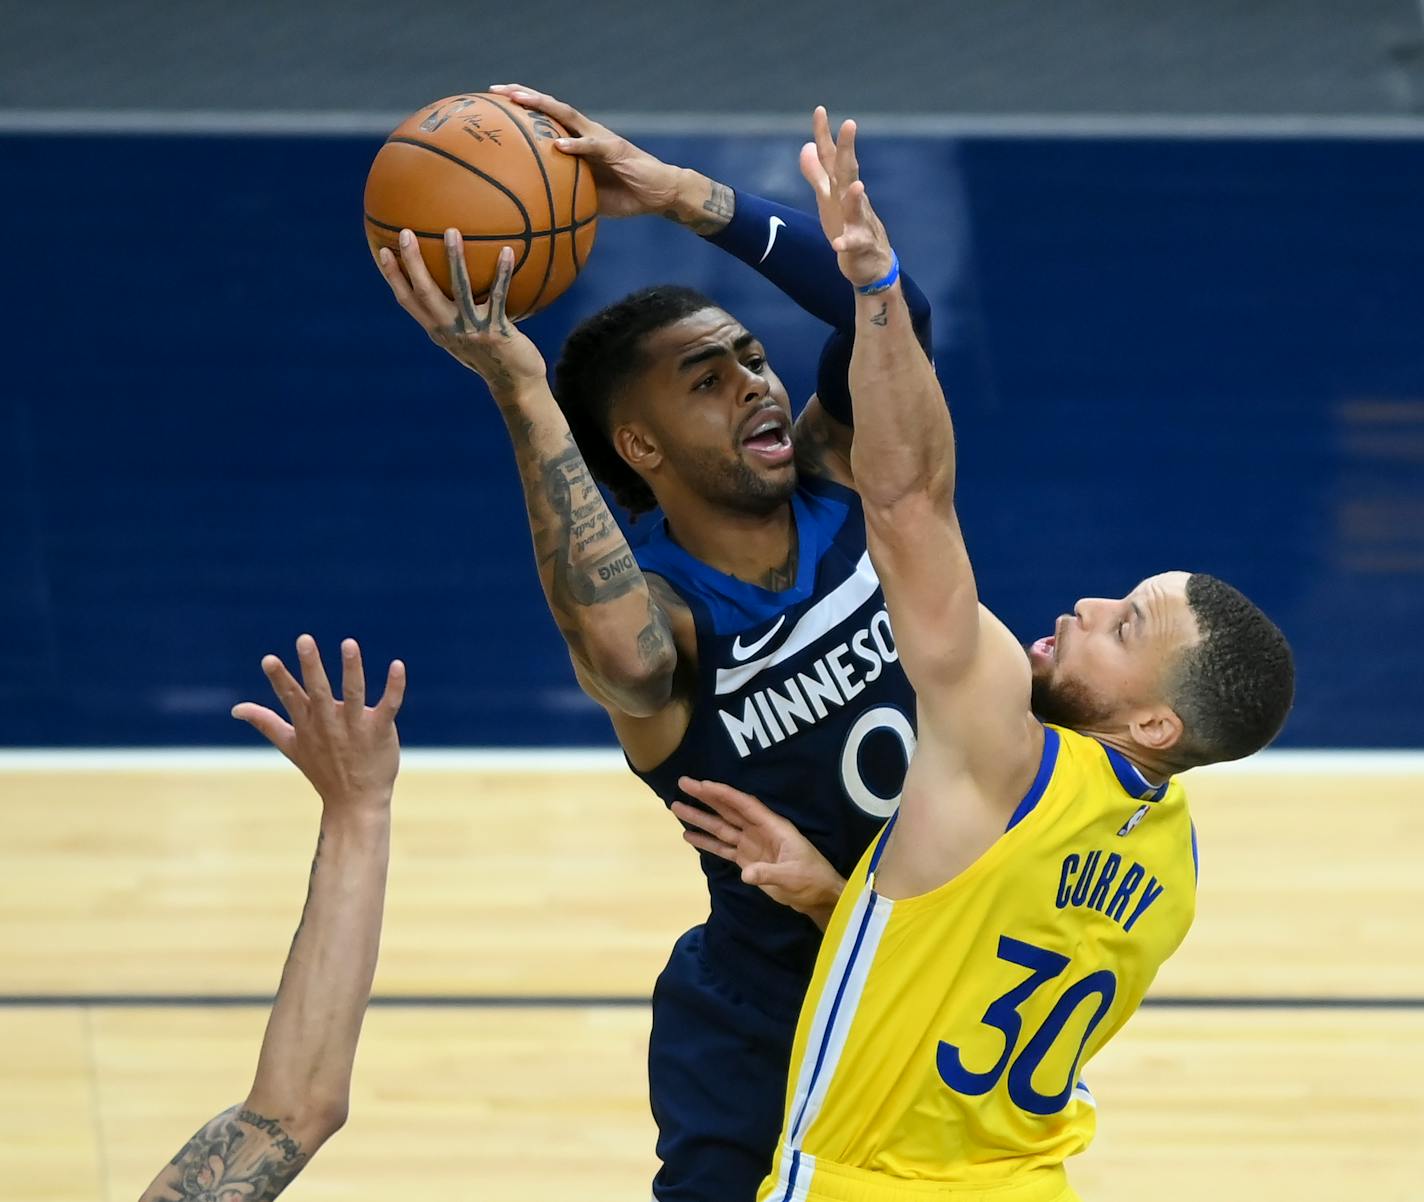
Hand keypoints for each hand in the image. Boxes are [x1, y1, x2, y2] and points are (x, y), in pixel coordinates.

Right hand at [233, 635, 405, 812]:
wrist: (355, 802)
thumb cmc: (322, 770)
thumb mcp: (290, 745)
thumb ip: (266, 723)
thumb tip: (236, 709)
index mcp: (308, 724)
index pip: (291, 697)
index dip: (280, 678)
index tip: (269, 659)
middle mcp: (330, 723)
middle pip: (319, 691)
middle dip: (312, 666)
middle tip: (304, 640)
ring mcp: (356, 727)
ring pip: (354, 693)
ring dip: (352, 669)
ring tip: (349, 643)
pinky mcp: (380, 730)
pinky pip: (389, 705)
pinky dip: (395, 686)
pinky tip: (397, 665)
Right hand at [377, 231, 547, 395]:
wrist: (516, 384)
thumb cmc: (493, 354)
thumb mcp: (469, 334)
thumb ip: (458, 312)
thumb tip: (456, 281)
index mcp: (438, 330)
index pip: (407, 300)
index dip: (393, 277)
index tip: (382, 251)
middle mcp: (450, 329)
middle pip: (424, 292)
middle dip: (412, 262)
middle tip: (405, 232)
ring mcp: (472, 330)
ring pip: (459, 290)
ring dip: (454, 260)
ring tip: (451, 232)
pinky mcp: (496, 331)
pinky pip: (499, 296)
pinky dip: (502, 273)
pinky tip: (508, 251)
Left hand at [489, 84, 684, 219]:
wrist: (661, 194)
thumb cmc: (626, 195)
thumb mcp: (588, 195)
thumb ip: (567, 192)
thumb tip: (538, 207)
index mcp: (579, 141)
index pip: (546, 118)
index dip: (521, 108)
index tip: (494, 102)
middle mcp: (587, 132)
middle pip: (551, 107)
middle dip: (523, 95)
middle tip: (496, 89)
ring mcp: (601, 138)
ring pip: (567, 116)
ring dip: (543, 107)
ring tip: (520, 101)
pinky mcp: (616, 150)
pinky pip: (592, 145)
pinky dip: (575, 144)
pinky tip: (558, 145)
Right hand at [673, 777, 844, 926]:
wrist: (819, 897)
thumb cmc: (812, 880)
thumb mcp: (793, 877)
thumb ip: (769, 873)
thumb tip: (745, 873)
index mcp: (773, 826)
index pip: (744, 805)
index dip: (723, 794)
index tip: (702, 784)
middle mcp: (759, 831)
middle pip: (728, 810)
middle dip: (706, 797)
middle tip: (682, 783)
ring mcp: (752, 845)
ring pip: (721, 827)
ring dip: (700, 818)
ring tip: (677, 807)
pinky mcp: (747, 860)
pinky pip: (723, 847)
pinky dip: (706, 842)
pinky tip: (689, 836)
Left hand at [798, 109, 893, 289]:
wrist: (871, 262)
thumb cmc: (848, 225)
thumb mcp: (828, 198)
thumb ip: (816, 173)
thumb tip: (805, 146)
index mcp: (841, 187)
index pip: (832, 157)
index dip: (824, 135)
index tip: (820, 109)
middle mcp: (851, 199)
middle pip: (849, 172)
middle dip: (849, 150)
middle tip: (851, 124)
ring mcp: (858, 221)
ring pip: (857, 208)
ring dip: (855, 197)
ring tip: (857, 185)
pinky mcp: (860, 246)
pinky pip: (853, 244)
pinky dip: (846, 243)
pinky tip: (838, 243)